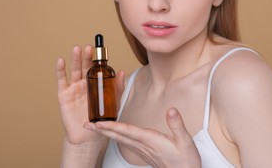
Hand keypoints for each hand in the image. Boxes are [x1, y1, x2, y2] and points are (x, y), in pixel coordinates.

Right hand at [56, 45, 124, 144]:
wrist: (88, 135)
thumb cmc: (101, 118)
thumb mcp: (113, 102)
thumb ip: (117, 87)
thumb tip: (122, 72)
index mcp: (95, 83)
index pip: (96, 67)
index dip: (97, 58)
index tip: (100, 48)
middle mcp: (84, 82)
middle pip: (84, 66)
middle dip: (87, 56)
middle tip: (89, 47)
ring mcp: (73, 87)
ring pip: (74, 70)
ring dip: (75, 59)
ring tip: (77, 49)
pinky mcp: (63, 94)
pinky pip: (61, 80)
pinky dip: (60, 70)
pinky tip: (61, 61)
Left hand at [85, 108, 200, 167]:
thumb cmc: (185, 160)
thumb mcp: (185, 141)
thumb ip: (177, 124)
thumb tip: (171, 110)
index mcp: (150, 140)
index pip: (127, 131)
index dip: (112, 126)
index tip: (98, 123)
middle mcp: (142, 145)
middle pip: (118, 136)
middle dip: (101, 130)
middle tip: (86, 125)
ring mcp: (142, 150)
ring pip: (120, 140)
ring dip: (106, 133)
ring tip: (95, 127)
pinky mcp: (144, 152)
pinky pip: (125, 142)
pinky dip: (116, 136)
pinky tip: (113, 133)